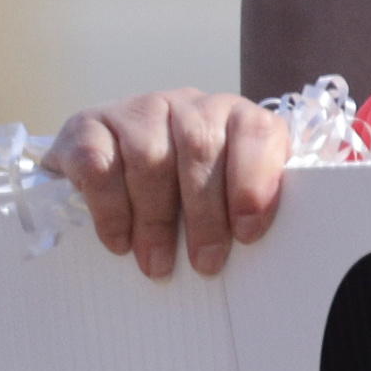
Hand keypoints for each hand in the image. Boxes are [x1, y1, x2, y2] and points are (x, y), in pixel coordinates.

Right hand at [52, 87, 294, 280]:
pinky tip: (118, 240)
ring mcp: (136, 111)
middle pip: (200, 147)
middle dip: (204, 214)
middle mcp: (188, 105)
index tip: (248, 233)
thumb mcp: (226, 202)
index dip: (255, 180)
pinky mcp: (88, 127)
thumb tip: (283, 256)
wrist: (108, 171)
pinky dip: (109, 207)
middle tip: (205, 264)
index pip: (257, 132)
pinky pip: (99, 162)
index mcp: (235, 119)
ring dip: (154, 218)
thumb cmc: (185, 201)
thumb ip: (251, 212)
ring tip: (157, 263)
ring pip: (149, 155)